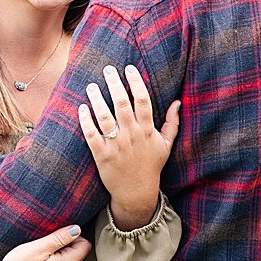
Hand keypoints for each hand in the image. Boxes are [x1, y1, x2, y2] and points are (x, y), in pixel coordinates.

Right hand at [0, 226, 90, 260]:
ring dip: (55, 258)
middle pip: (74, 255)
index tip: (56, 235)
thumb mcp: (38, 247)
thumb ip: (60, 237)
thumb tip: (77, 229)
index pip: (84, 246)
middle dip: (63, 247)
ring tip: (36, 256)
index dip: (73, 236)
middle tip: (43, 245)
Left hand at [77, 64, 181, 229]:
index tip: (129, 68)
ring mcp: (116, 145)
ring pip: (105, 117)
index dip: (136, 82)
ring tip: (91, 85)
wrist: (137, 193)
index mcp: (147, 130)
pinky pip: (92, 135)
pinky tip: (82, 108)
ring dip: (97, 99)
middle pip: (122, 104)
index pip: (143, 100)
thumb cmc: (151, 166)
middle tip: (107, 68)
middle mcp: (132, 135)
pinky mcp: (102, 155)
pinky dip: (86, 121)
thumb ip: (172, 122)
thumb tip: (178, 102)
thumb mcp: (166, 144)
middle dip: (114, 84)